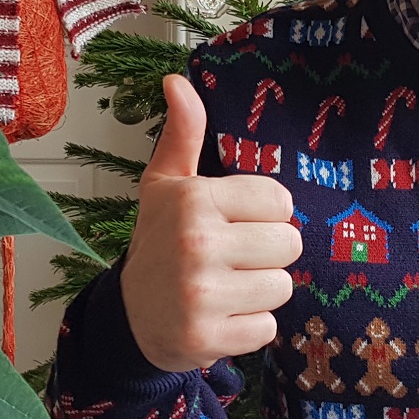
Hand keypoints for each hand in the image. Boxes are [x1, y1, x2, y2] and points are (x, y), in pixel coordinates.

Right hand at [121, 73, 302, 372]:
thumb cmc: (158, 243)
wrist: (129, 318)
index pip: (281, 201)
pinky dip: (250, 326)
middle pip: (289, 244)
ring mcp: (201, 294)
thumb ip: (183, 133)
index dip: (264, 215)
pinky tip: (221, 316)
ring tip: (226, 287)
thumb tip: (177, 81)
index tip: (235, 224)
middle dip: (267, 254)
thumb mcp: (166, 185)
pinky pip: (268, 327)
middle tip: (232, 259)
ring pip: (282, 287)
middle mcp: (196, 243)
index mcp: (193, 199)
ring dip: (260, 291)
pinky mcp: (207, 337)